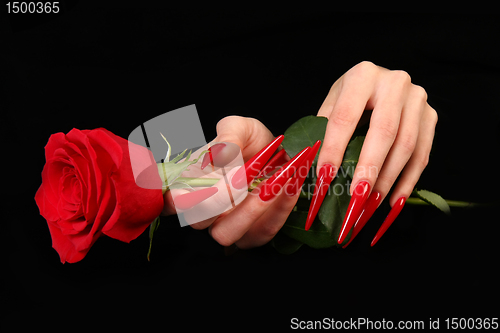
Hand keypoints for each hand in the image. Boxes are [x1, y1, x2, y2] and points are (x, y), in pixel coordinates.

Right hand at [162, 116, 315, 248]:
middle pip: (197, 221)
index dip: (181, 197)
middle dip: (219, 200)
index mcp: (190, 185)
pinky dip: (278, 210)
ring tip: (272, 183)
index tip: (206, 178)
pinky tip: (290, 185)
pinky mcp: (254, 234)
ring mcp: (228, 226)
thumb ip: (229, 135)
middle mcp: (204, 211)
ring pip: (226, 234)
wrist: (281, 153)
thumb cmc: (250, 142)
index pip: (171, 202)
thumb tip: (219, 155)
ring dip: (249, 210)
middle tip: (243, 177)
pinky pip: (262, 232)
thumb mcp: (240, 127)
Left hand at [310, 61, 437, 244]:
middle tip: (355, 197)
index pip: (345, 117)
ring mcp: (417, 99)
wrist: (383, 81)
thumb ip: (322, 130)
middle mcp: (395, 83)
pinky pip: (422, 155)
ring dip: (388, 180)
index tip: (324, 178)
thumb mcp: (333, 103)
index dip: (334, 149)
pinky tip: (393, 201)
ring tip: (370, 204)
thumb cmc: (352, 96)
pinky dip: (407, 182)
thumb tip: (308, 168)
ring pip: (406, 146)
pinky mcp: (431, 117)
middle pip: (383, 132)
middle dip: (368, 168)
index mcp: (363, 75)